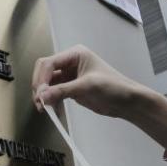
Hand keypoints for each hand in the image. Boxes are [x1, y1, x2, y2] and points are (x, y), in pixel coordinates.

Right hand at [32, 45, 151, 117]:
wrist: (126, 101)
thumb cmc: (114, 87)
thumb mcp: (87, 86)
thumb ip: (63, 91)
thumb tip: (42, 96)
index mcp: (75, 55)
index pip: (49, 63)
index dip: (41, 78)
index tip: (40, 94)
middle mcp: (70, 63)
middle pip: (45, 72)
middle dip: (40, 87)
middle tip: (40, 102)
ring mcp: (69, 76)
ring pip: (48, 84)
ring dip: (44, 96)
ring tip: (45, 108)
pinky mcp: (70, 88)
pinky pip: (54, 93)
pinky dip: (51, 101)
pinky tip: (53, 110)